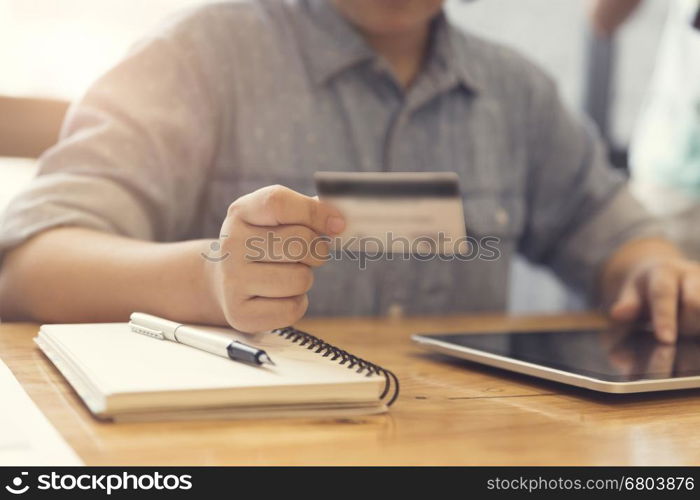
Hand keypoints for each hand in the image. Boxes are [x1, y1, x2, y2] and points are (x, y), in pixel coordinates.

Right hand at [206, 185, 344, 332]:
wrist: (224, 279)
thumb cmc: (262, 244)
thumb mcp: (275, 218)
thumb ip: (307, 211)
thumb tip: (338, 221)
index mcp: (241, 213)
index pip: (279, 203)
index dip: (315, 212)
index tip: (337, 225)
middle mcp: (231, 244)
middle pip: (299, 243)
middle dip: (317, 251)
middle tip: (310, 254)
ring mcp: (232, 280)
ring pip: (300, 279)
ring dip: (305, 278)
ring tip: (288, 274)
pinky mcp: (240, 313)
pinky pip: (292, 309)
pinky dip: (296, 303)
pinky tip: (280, 295)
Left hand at [609, 257, 699, 342]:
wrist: (666, 272)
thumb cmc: (646, 288)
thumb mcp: (631, 292)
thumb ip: (627, 304)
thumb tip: (617, 314)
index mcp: (664, 271)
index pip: (663, 293)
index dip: (664, 317)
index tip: (665, 340)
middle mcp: (691, 274)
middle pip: (694, 304)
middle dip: (685, 324)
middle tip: (671, 333)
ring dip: (696, 327)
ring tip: (685, 328)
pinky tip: (694, 329)